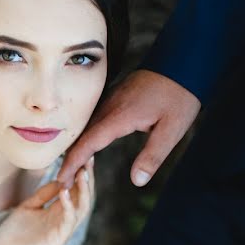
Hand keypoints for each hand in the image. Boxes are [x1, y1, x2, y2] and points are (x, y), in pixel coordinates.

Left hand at [0, 163, 94, 244]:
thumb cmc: (14, 235)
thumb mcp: (28, 207)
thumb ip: (43, 195)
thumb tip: (58, 178)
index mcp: (58, 211)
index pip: (75, 189)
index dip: (80, 173)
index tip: (82, 155)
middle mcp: (64, 220)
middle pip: (83, 196)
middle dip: (87, 178)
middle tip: (89, 159)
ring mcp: (62, 231)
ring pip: (81, 208)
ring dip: (84, 190)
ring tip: (83, 173)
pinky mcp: (57, 240)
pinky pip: (67, 221)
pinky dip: (68, 206)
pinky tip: (65, 192)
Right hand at [57, 69, 201, 187]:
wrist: (181, 61)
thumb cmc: (179, 96)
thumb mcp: (172, 129)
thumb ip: (153, 156)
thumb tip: (137, 181)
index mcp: (119, 118)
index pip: (87, 145)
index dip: (72, 165)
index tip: (62, 181)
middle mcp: (108, 108)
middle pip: (80, 138)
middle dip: (69, 161)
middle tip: (64, 183)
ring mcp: (109, 101)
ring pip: (84, 128)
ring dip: (76, 149)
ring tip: (72, 170)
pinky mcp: (113, 98)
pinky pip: (92, 119)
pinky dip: (85, 136)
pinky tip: (87, 145)